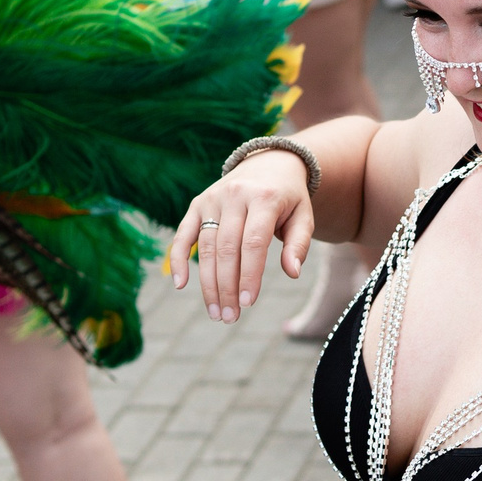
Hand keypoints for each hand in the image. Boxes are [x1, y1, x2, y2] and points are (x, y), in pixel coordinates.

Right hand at [170, 150, 315, 324]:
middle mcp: (234, 196)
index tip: (248, 303)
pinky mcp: (197, 204)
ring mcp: (212, 199)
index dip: (249, 274)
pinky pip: (183, 234)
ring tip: (216, 311)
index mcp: (264, 198)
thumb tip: (292, 273)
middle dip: (227, 286)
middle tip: (230, 317)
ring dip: (208, 283)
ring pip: (206, 247)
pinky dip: (178, 258)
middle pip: (226, 248)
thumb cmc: (288, 199)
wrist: (269, 163)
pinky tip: (181, 285)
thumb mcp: (303, 216)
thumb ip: (298, 244)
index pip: (253, 243)